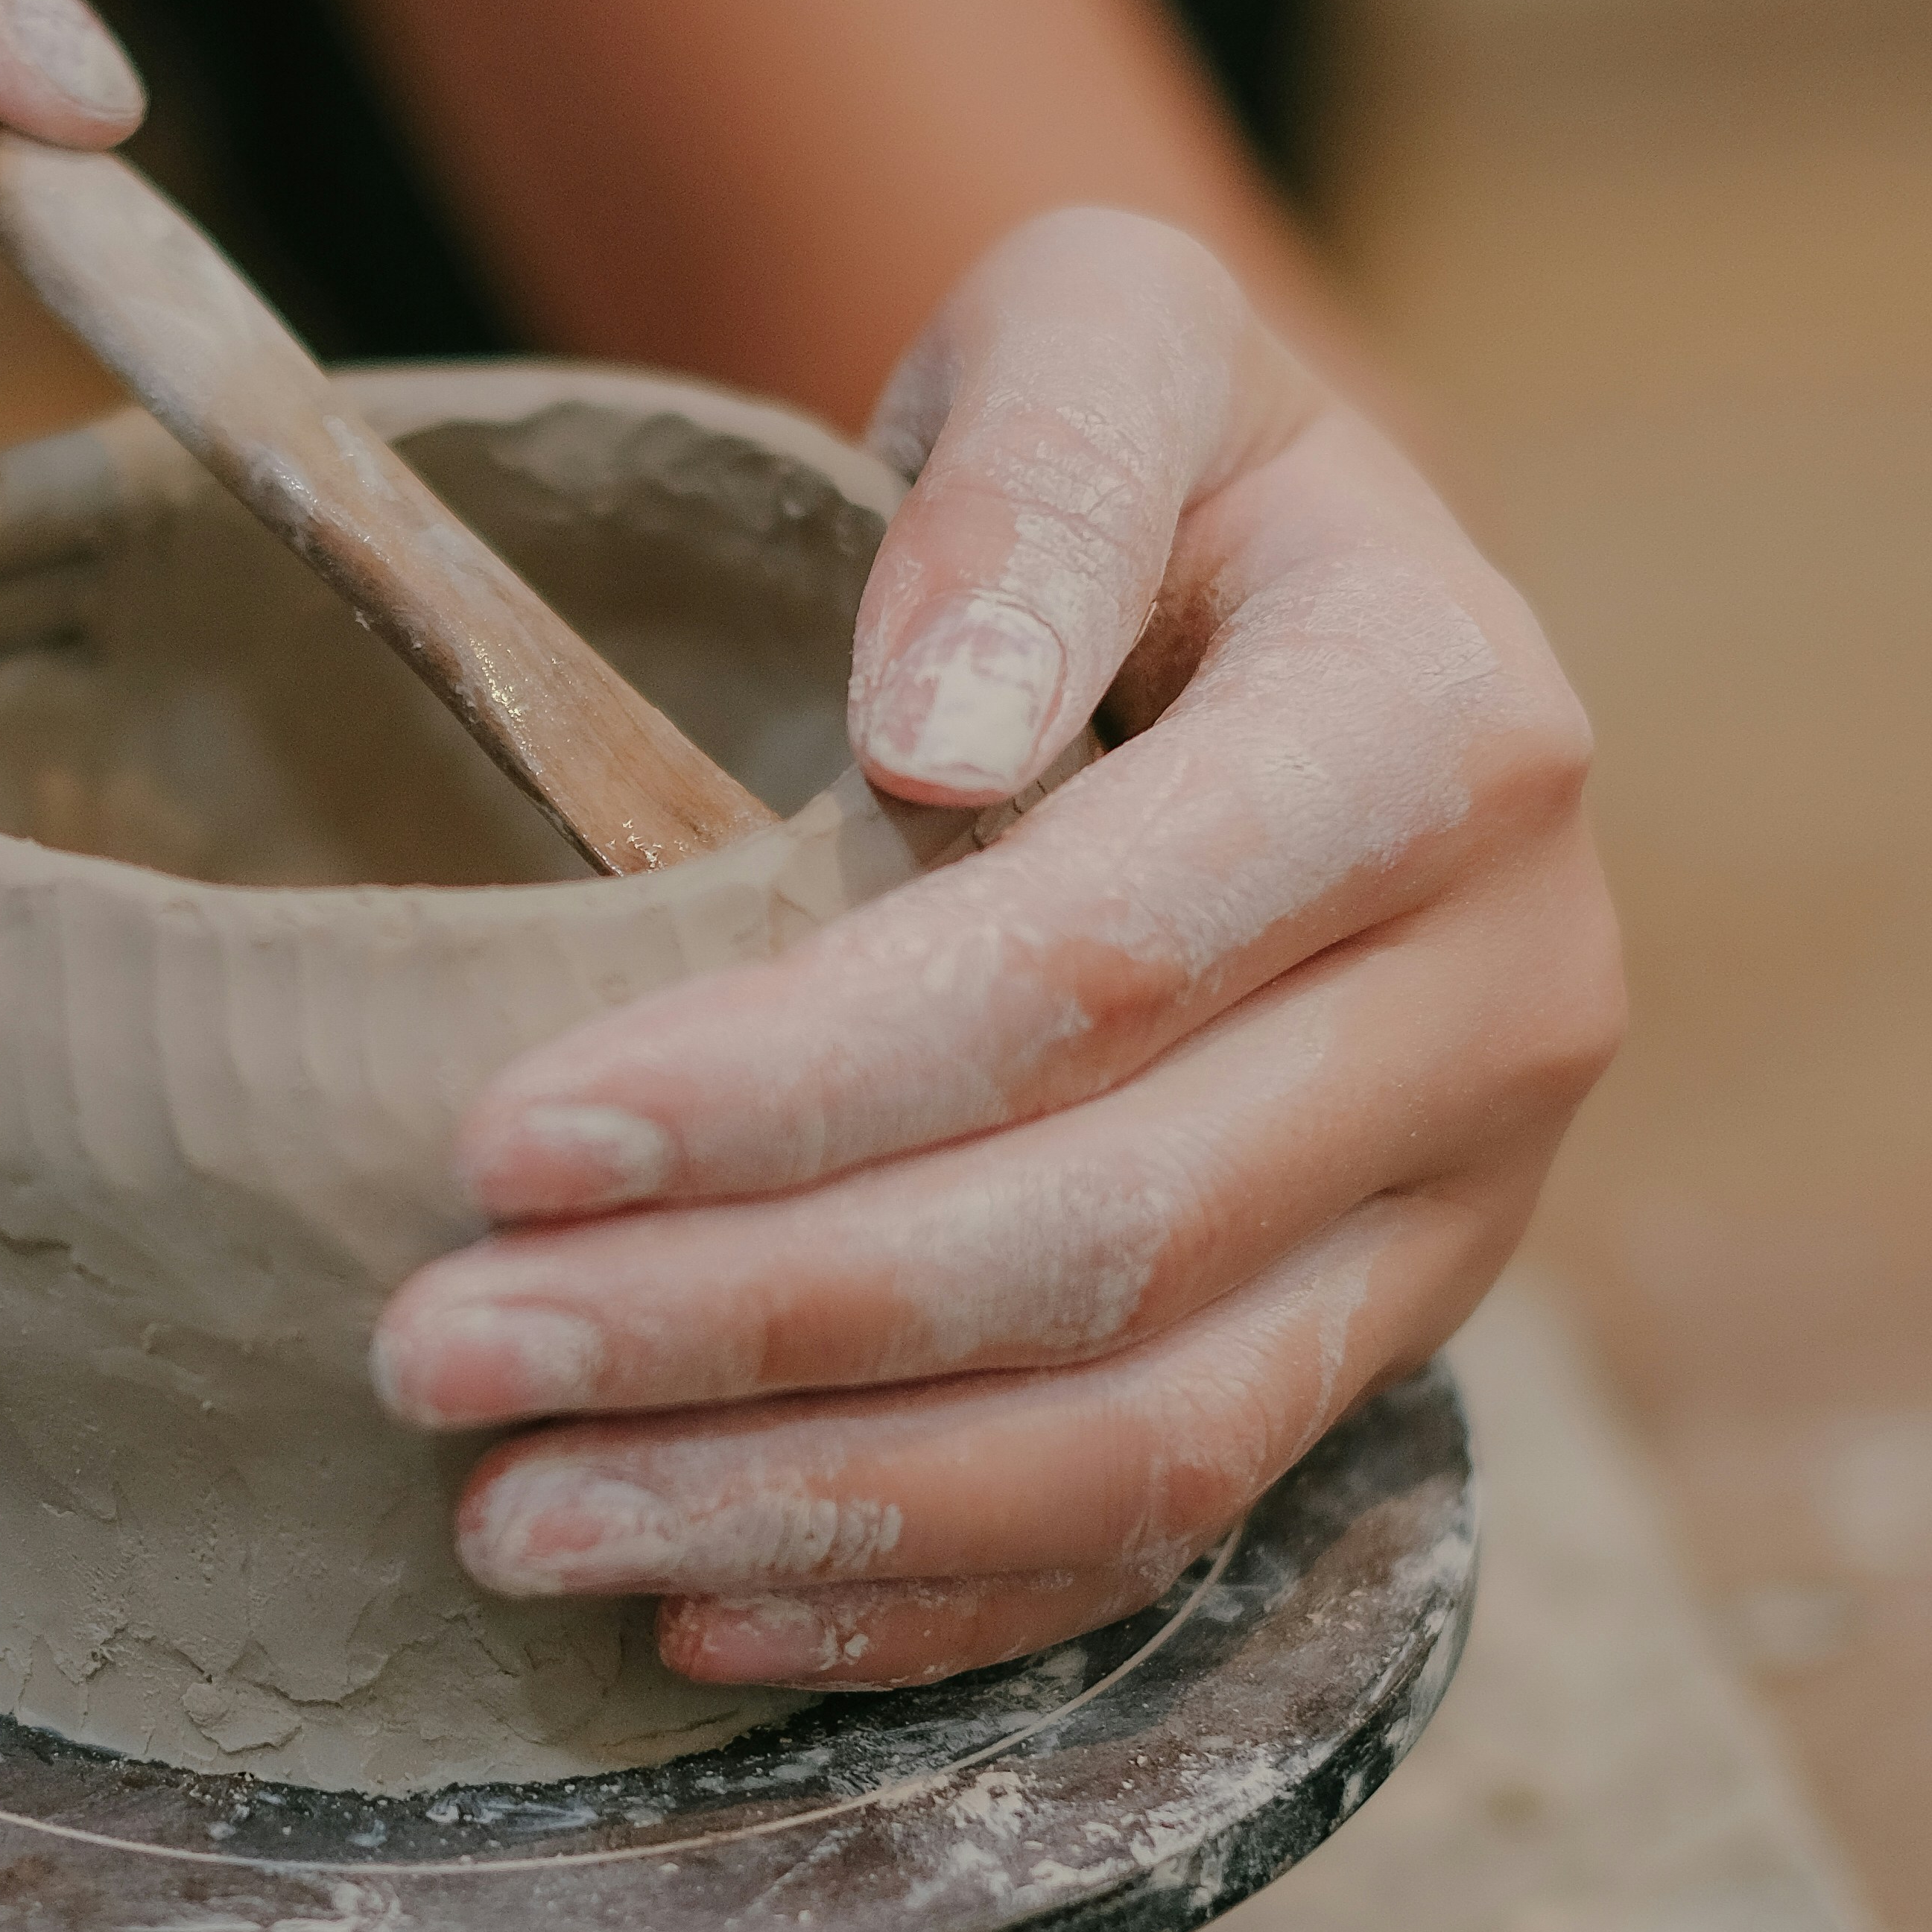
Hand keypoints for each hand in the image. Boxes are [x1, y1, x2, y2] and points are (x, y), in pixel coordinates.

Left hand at [373, 208, 1621, 1686]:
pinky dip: (923, 1600)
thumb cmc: (1144, 463)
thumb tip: (942, 730)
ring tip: (506, 1518)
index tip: (501, 1142)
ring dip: (802, 1509)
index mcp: (1446, 735)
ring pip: (1140, 1441)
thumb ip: (1034, 470)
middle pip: (1101, 1241)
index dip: (788, 1084)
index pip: (1090, 964)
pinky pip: (1164, 1532)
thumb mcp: (1098, 331)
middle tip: (431, 1356)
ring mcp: (1457, 1208)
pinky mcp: (1380, 1342)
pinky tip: (691, 1598)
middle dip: (739, 1327)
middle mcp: (1500, 1001)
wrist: (1290, 614)